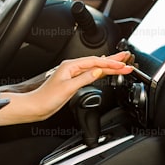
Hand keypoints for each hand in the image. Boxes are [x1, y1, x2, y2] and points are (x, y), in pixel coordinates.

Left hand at [0, 52, 132, 124]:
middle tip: (127, 58)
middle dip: (112, 60)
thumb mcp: (68, 88)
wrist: (36, 107)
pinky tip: (105, 71)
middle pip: (96, 62)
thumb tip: (98, 71)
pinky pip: (90, 74)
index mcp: (70, 66)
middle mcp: (71, 68)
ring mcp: (72, 75)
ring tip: (121, 63)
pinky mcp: (72, 82)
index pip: (95, 62)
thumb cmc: (46, 98)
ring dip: (108, 66)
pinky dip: (100, 72)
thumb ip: (84, 78)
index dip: (110, 63)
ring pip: (94, 68)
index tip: (123, 64)